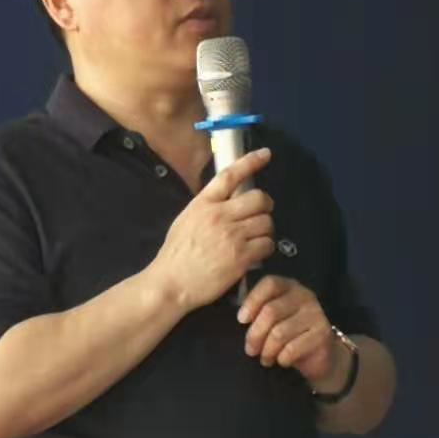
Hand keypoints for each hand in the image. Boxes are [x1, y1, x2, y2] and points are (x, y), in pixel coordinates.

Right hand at [148, 148, 275, 311]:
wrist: (171, 283)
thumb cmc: (176, 254)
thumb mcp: (186, 219)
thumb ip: (207, 207)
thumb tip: (228, 199)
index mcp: (204, 203)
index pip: (230, 175)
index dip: (250, 162)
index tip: (265, 154)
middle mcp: (219, 215)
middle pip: (259, 198)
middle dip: (265, 206)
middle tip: (260, 215)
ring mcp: (232, 236)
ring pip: (266, 222)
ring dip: (265, 230)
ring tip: (255, 238)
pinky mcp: (241, 257)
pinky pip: (267, 244)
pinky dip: (265, 248)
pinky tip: (256, 253)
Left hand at [236, 275, 345, 387]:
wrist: (319, 355)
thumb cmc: (288, 334)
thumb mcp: (272, 318)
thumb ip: (256, 309)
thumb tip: (236, 311)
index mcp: (289, 286)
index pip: (269, 284)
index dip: (252, 301)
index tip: (241, 320)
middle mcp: (304, 295)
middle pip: (271, 311)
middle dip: (255, 334)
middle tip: (250, 350)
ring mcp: (316, 313)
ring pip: (279, 333)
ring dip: (267, 350)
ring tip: (265, 358)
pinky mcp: (322, 334)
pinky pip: (292, 349)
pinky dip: (281, 358)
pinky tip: (281, 361)